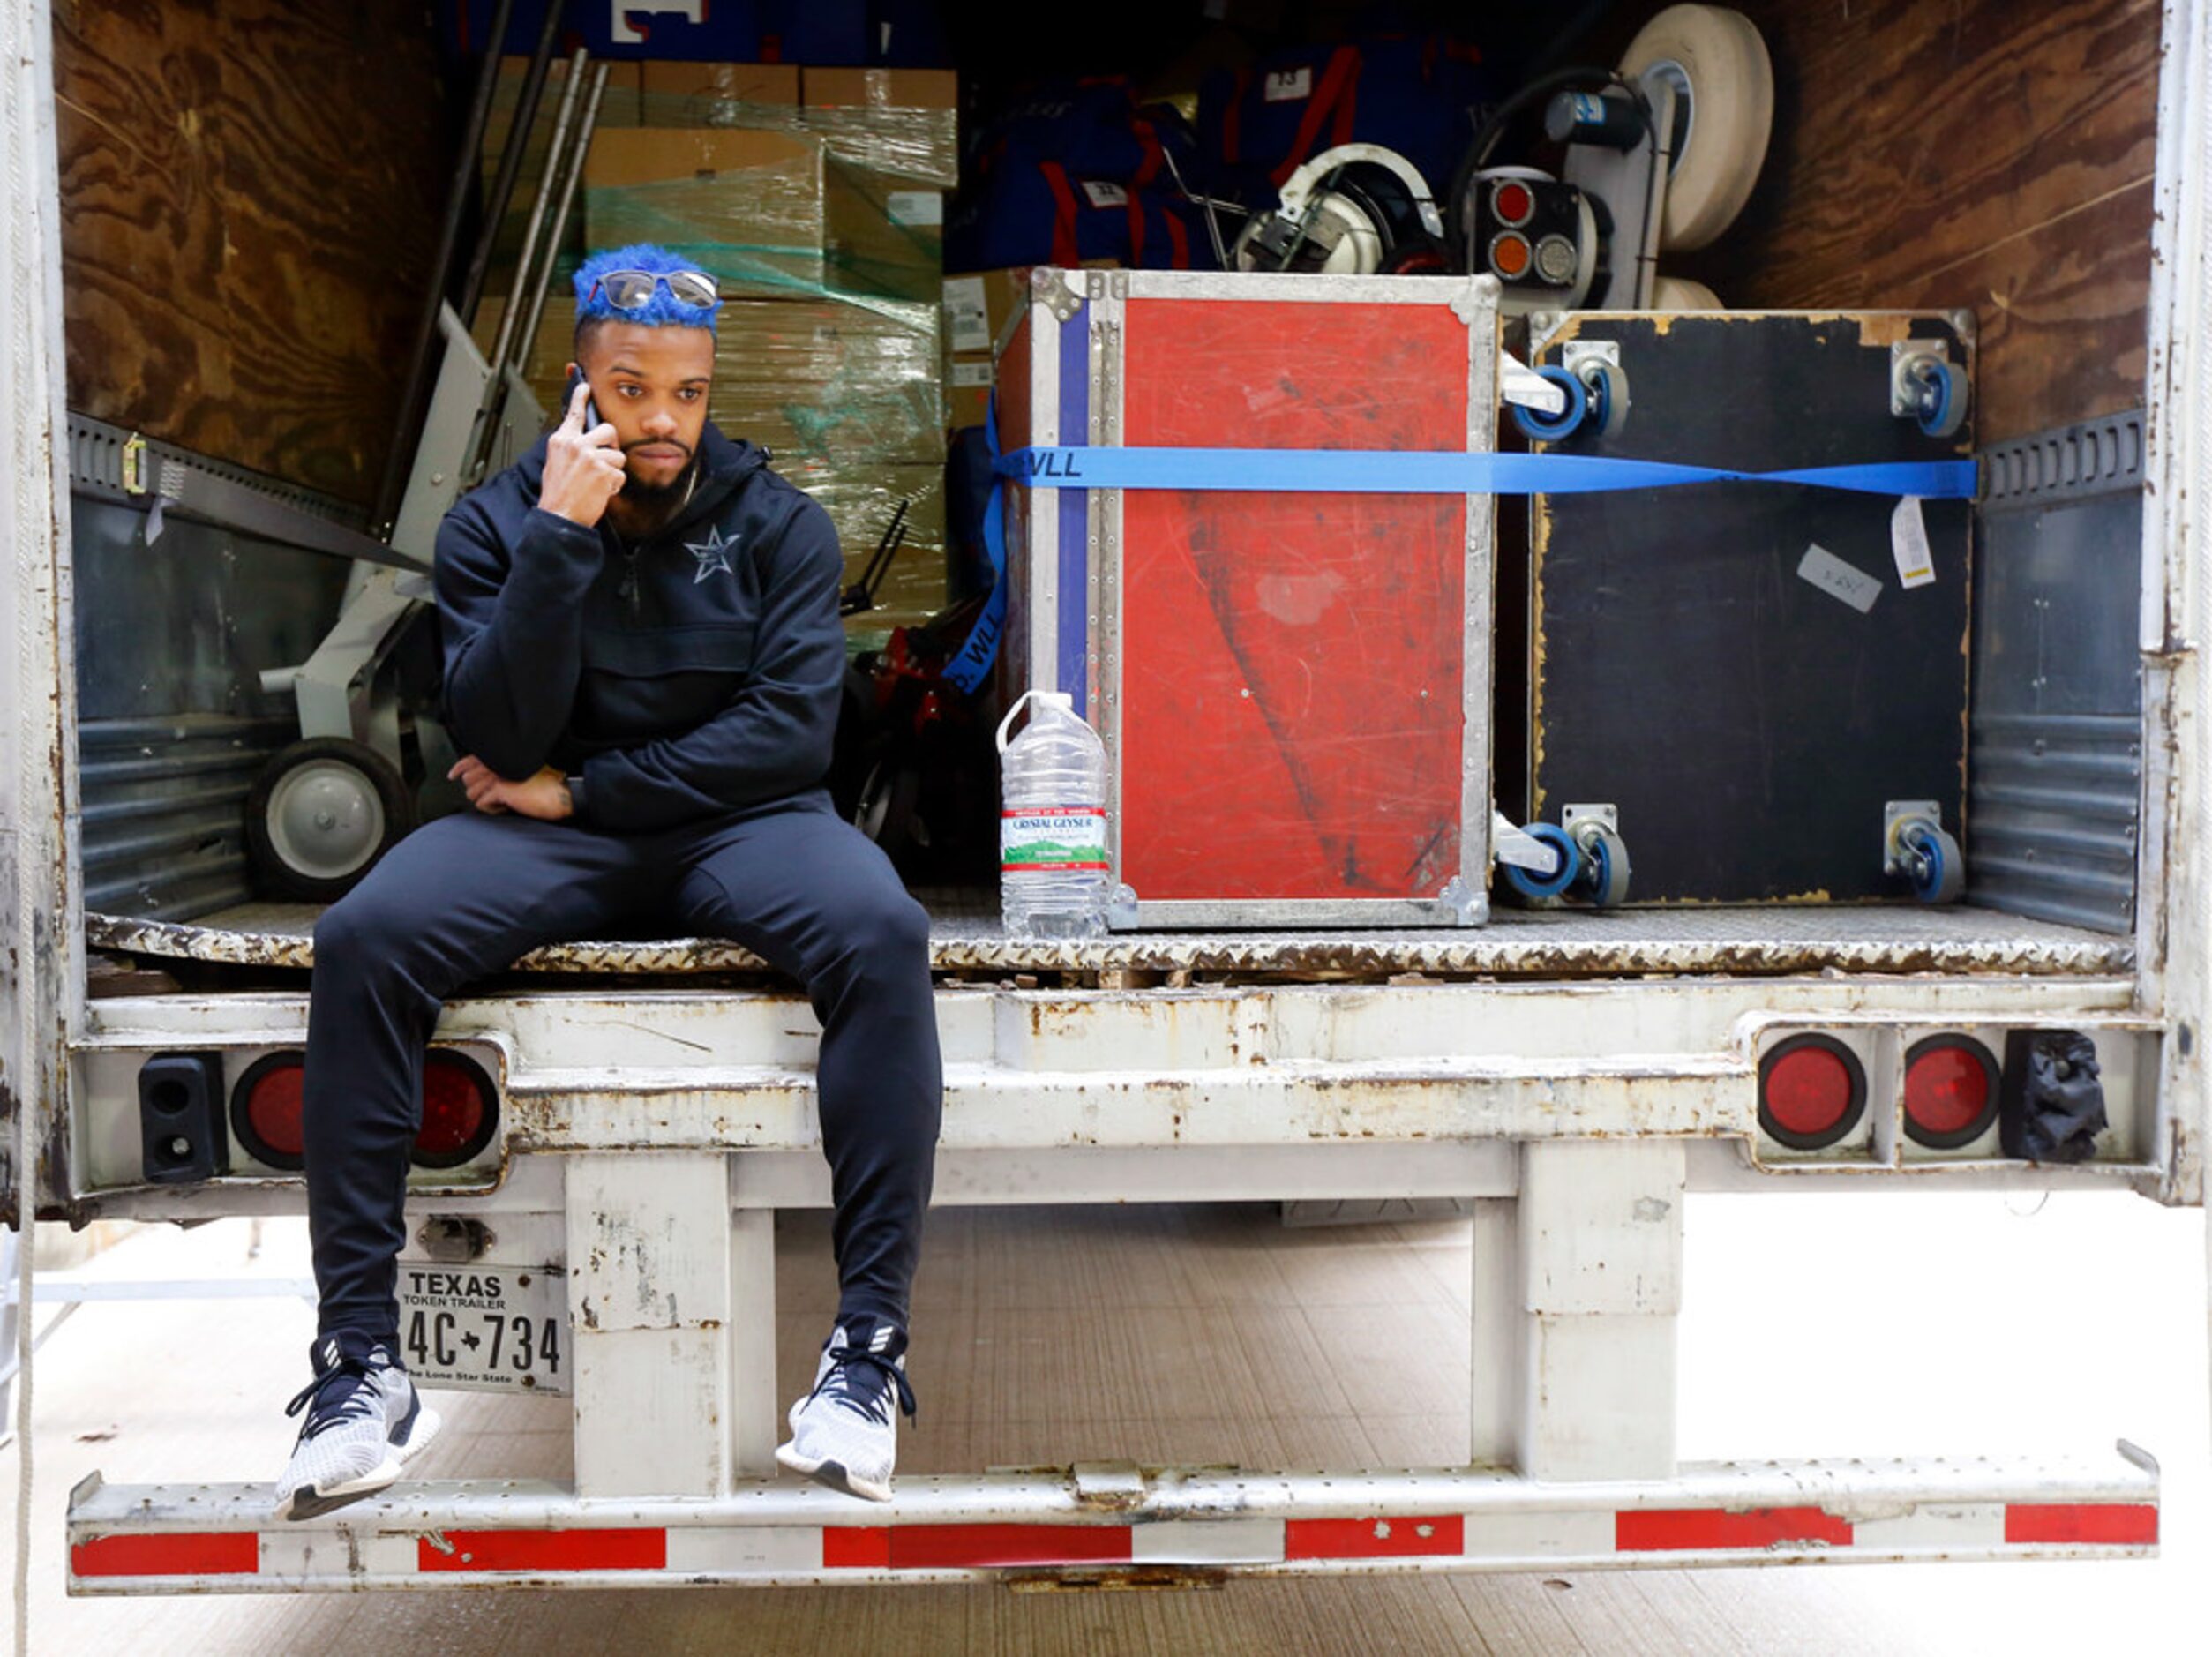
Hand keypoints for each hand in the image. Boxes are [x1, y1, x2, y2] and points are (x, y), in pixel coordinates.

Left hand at [449, 757, 571, 821]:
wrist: (563, 794)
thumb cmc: (548, 785)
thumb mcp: (524, 771)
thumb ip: (503, 770)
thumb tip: (482, 779)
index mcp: (504, 755)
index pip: (472, 758)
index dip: (459, 767)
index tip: (452, 775)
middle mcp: (499, 761)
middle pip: (468, 778)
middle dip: (476, 789)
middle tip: (492, 795)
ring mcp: (498, 775)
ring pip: (472, 792)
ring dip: (484, 800)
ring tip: (500, 802)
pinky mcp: (501, 789)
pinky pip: (482, 803)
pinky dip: (491, 809)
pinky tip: (504, 808)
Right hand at [538, 377, 624, 528]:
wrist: (559, 517)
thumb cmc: (557, 494)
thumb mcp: (555, 464)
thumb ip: (569, 448)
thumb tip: (582, 441)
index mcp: (561, 441)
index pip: (573, 414)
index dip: (580, 397)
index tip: (586, 387)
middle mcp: (575, 445)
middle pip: (608, 430)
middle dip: (613, 444)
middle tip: (607, 457)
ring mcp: (591, 457)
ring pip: (618, 456)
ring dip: (613, 470)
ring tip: (599, 482)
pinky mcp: (604, 471)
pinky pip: (620, 475)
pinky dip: (614, 485)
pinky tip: (601, 492)